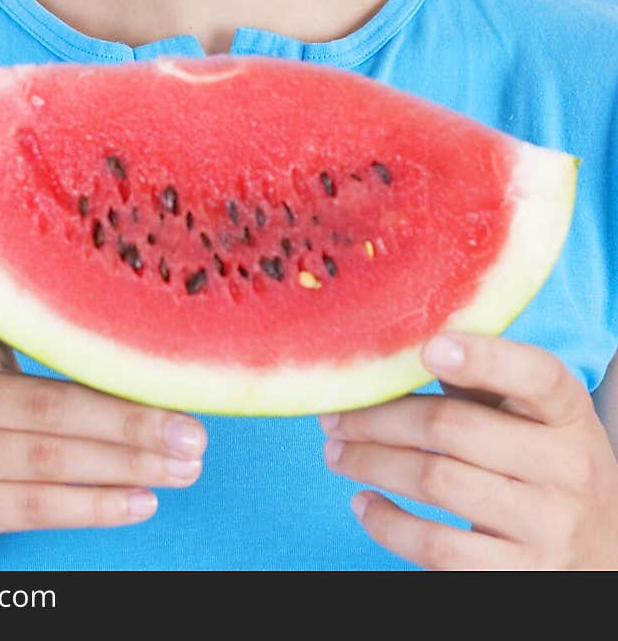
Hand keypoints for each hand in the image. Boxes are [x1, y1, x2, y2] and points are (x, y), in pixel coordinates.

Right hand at [0, 261, 206, 570]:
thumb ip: (30, 364)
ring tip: (185, 466)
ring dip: (127, 465)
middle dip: (129, 419)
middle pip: (45, 404)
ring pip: (48, 458)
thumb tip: (136, 357)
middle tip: (193, 429)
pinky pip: (32, 505)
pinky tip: (141, 501)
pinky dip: (93, 506)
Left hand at [319, 332, 617, 569]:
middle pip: (454, 427)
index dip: (481, 358)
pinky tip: (364, 502)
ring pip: (437, 482)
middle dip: (379, 417)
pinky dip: (388, 524)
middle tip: (334, 414)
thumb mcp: (534, 419)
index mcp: (569, 412)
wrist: (601, 556)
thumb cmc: (544, 466)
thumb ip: (482, 379)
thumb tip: (394, 349)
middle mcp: (569, 467)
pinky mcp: (523, 578)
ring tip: (336, 451)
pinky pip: (437, 548)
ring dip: (371, 462)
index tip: (427, 349)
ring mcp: (549, 527)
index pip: (535, 375)